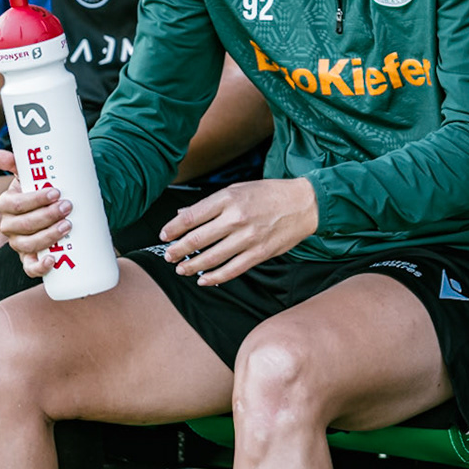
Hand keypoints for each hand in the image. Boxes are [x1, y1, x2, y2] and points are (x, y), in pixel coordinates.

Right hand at [0, 148, 70, 278]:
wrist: (57, 207)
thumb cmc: (42, 189)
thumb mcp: (30, 174)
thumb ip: (14, 161)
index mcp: (7, 204)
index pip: (14, 204)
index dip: (34, 199)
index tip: (55, 191)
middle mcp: (9, 225)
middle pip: (22, 225)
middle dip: (46, 216)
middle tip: (67, 206)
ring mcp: (19, 243)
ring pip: (27, 244)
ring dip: (47, 236)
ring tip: (67, 226)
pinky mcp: (30, 258)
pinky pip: (29, 267)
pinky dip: (40, 267)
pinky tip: (52, 259)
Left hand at [159, 177, 317, 284]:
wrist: (304, 203)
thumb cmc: (270, 194)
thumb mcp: (239, 189)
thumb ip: (212, 203)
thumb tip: (184, 214)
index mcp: (229, 198)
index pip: (191, 216)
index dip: (173, 228)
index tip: (164, 235)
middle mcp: (237, 218)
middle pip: (197, 238)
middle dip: (178, 250)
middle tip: (168, 256)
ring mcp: (248, 237)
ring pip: (212, 257)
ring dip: (192, 265)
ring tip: (182, 269)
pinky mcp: (259, 253)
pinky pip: (232, 269)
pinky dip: (215, 277)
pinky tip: (204, 279)